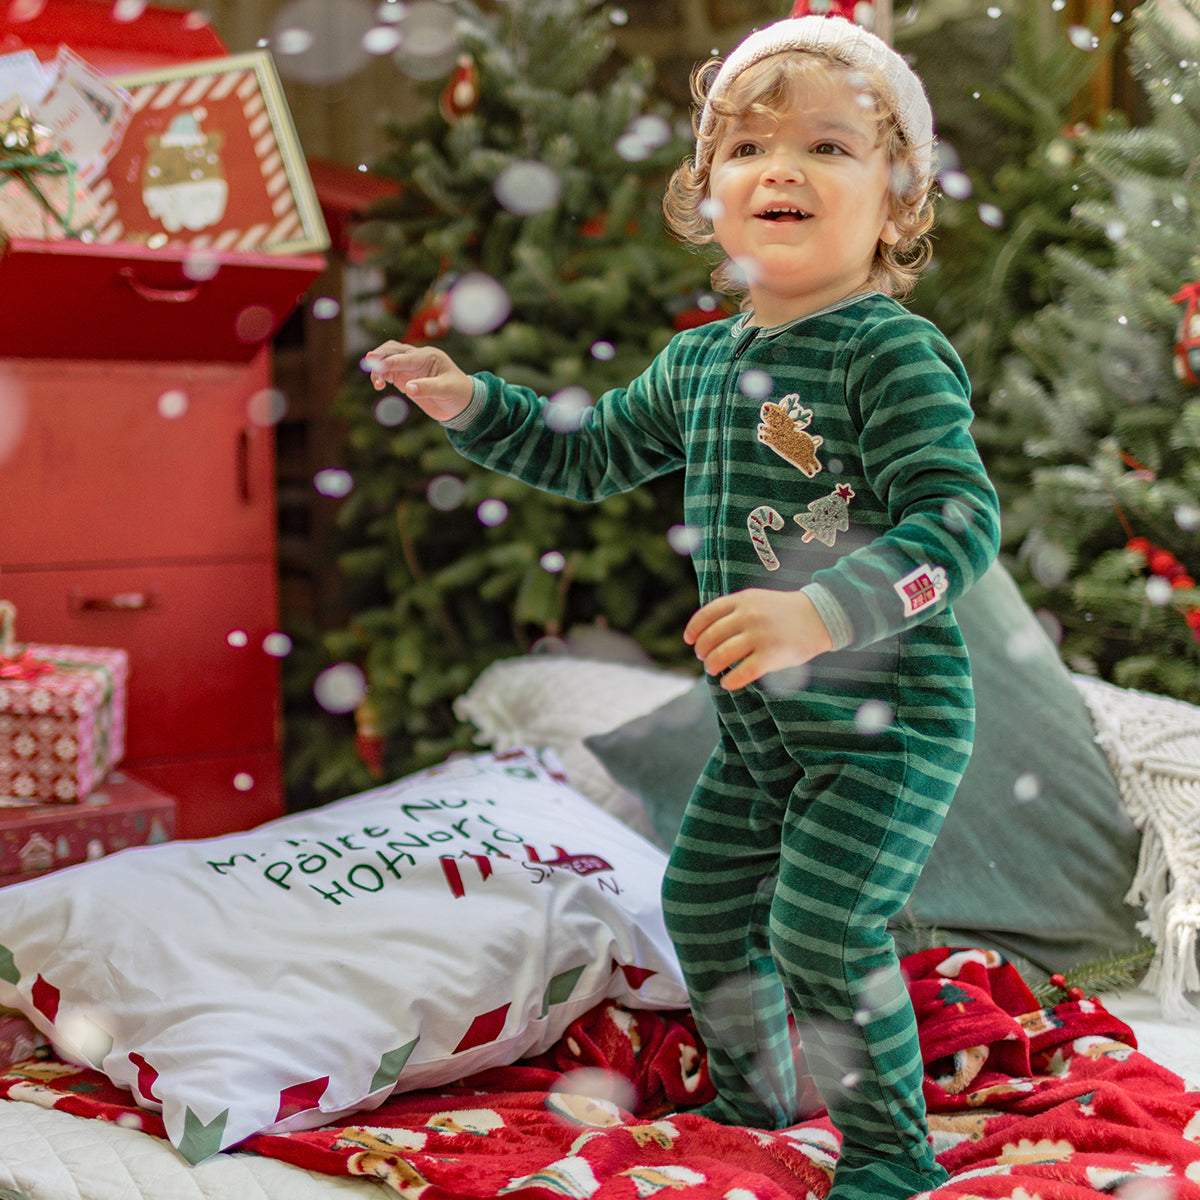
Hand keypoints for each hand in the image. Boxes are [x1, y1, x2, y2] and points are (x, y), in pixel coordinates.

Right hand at [363, 341, 473, 422]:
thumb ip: (428, 388)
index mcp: (430, 356)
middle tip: (368, 362)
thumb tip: (408, 389)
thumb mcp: (447, 390)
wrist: (461, 404)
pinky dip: (380, 376)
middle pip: (393, 350)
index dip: (392, 361)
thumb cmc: (458, 393)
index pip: (407, 357)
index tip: (378, 366)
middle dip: (380, 356)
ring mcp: (410, 367)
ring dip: (378, 367)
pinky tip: (378, 385)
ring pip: (388, 359)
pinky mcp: (405, 377)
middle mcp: (418, 357)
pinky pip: (388, 372)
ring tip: (377, 383)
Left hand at [683, 588, 833, 690]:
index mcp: (742, 600)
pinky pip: (743, 672)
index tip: (689, 641)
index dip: (693, 629)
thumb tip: (704, 632)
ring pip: (722, 655)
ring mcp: (760, 635)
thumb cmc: (782, 612)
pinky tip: (728, 683)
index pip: (707, 615)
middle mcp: (749, 616)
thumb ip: (733, 610)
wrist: (819, 616)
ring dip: (712, 665)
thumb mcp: (756, 600)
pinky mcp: (771, 655)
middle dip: (702, 651)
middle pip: (711, 637)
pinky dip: (731, 681)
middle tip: (704, 658)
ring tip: (713, 670)